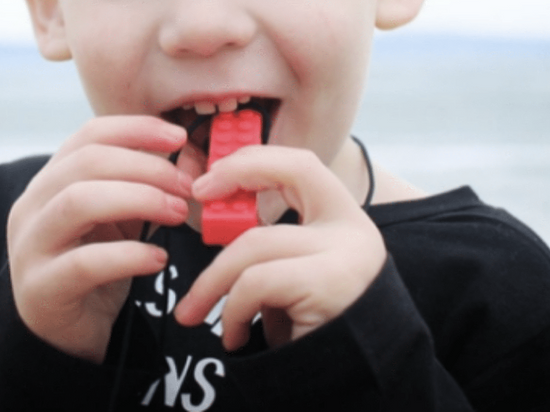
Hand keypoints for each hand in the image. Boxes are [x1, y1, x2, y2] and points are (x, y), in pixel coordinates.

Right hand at [7, 116, 191, 361]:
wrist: (65, 332)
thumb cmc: (96, 263)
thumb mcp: (119, 216)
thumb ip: (141, 185)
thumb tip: (189, 159)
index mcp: (51, 179)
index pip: (89, 135)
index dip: (136, 129)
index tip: (179, 136)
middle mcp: (33, 205)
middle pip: (87, 162)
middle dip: (146, 167)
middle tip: (187, 186)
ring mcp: (31, 246)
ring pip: (78, 201)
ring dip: (139, 200)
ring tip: (177, 214)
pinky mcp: (41, 288)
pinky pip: (85, 262)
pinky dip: (129, 255)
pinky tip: (158, 258)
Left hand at [174, 145, 385, 349]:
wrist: (357, 388)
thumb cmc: (313, 336)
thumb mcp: (292, 278)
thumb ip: (269, 246)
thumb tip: (217, 218)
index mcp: (345, 220)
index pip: (302, 164)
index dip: (254, 159)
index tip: (210, 180)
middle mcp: (354, 230)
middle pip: (287, 178)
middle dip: (232, 186)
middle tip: (191, 208)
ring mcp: (347, 255)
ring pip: (257, 241)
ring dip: (213, 280)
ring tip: (196, 311)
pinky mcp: (330, 286)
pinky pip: (257, 281)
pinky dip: (233, 310)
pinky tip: (235, 336)